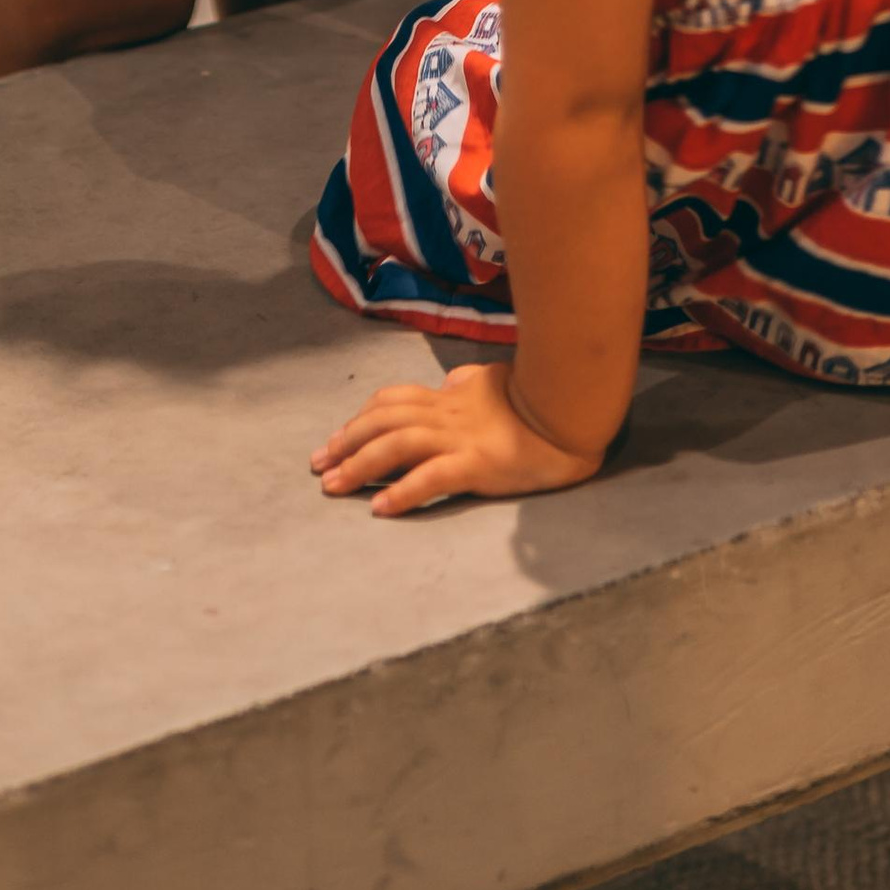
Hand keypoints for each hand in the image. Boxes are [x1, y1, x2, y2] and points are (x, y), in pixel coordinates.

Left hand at [312, 359, 605, 514]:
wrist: (571, 410)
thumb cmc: (536, 398)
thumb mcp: (494, 381)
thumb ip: (468, 384)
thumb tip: (450, 382)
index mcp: (450, 397)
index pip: (393, 401)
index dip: (360, 418)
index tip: (337, 438)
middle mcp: (447, 414)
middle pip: (384, 421)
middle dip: (346, 442)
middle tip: (318, 465)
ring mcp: (461, 438)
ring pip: (398, 444)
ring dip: (360, 465)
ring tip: (334, 487)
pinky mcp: (479, 464)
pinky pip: (433, 477)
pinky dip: (403, 491)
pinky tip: (380, 508)